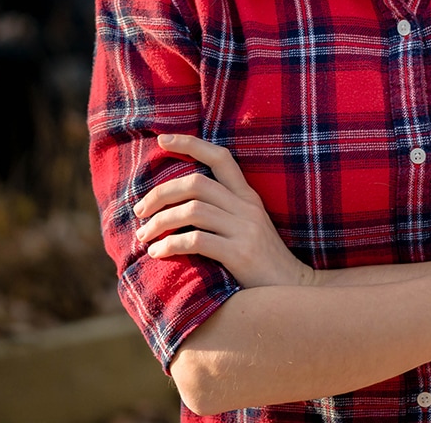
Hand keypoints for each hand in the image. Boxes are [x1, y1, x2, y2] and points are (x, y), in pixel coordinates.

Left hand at [133, 134, 314, 288]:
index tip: (162, 139)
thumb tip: (177, 207)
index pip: (220, 157)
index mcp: (248, 196)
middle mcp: (247, 206)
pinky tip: (158, 253)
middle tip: (139, 211)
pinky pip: (197, 240)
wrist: (290, 290)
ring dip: (159, 222)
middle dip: (160, 193)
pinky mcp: (240, 254)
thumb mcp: (246, 228)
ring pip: (192, 210)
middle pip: (196, 183)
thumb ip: (222, 212)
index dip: (190, 143)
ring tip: (144, 236)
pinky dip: (170, 244)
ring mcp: (245, 229)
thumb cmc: (260, 262)